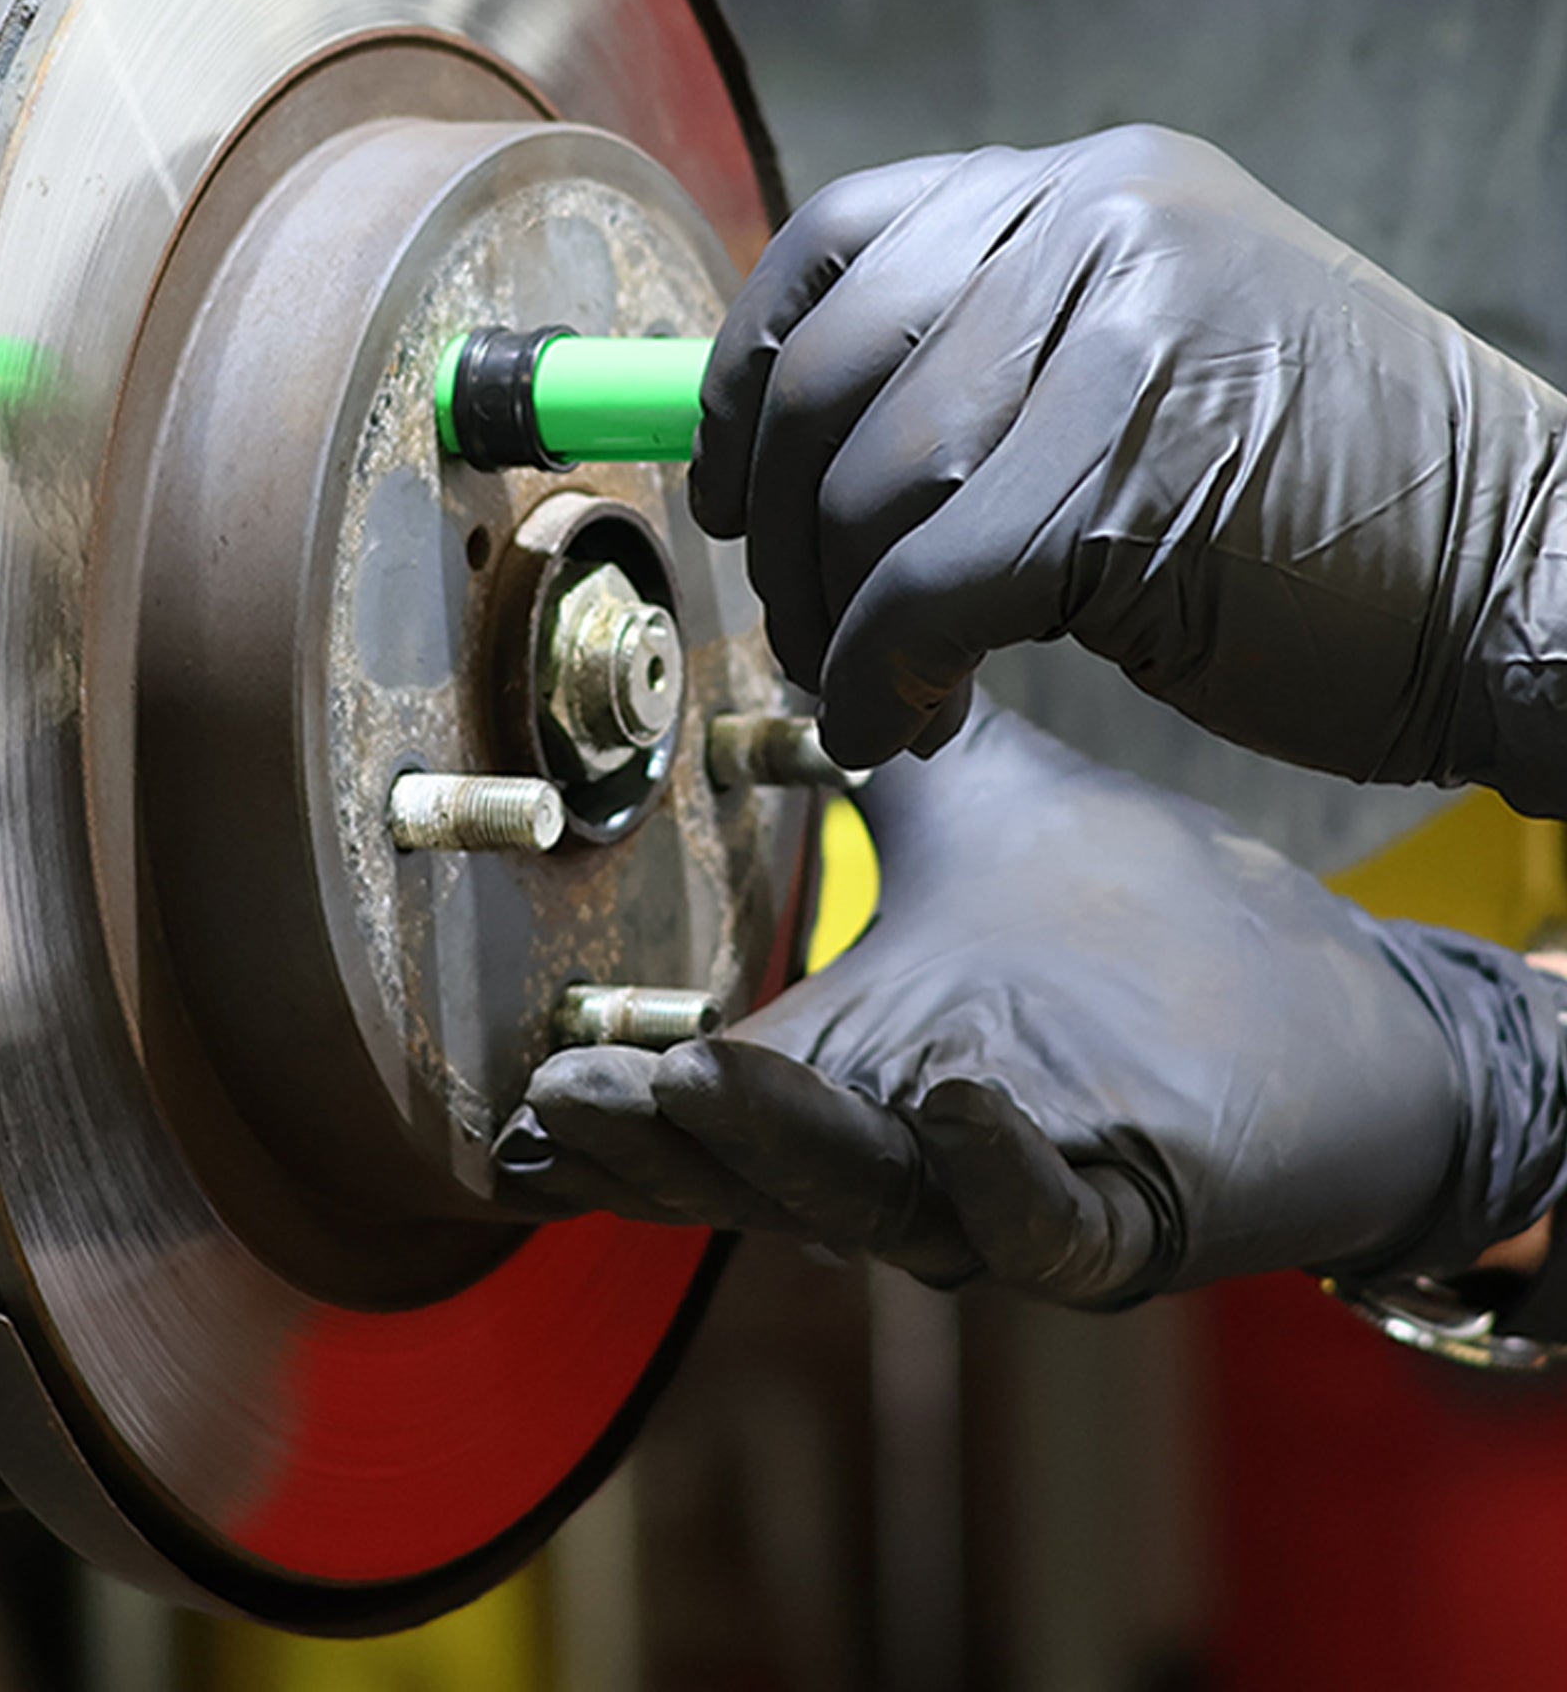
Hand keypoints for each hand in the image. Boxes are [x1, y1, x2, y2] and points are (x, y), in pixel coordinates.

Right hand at [495, 700, 1566, 1304]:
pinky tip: (956, 1094)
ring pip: (876, 1203)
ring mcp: (1016, 1185)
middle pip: (763, 1177)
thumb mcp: (983, 814)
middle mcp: (915, 1145)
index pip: (717, 1111)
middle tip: (571, 1099)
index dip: (620, 1123)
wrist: (1342, 1013)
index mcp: (865, 1062)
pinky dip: (996, 1174)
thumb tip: (806, 647)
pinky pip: (1047, 1220)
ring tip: (706, 1079)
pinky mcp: (1132, 1212)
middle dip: (663, 1148)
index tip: (525, 1099)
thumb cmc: (1150, 925)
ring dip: (788, 1150)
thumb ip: (883, 751)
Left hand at [694, 125, 1566, 814]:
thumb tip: (787, 449)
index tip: (722, 478)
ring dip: (837, 622)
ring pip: (867, 492)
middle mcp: (1103, 225)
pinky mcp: (1135, 481)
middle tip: (802, 621)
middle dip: (774, 529)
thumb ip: (991, 366)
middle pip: (825, 375)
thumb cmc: (1327, 507)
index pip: (840, 239)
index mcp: (1095, 188)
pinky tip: (907, 726)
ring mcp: (1125, 342)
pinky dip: (884, 680)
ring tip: (881, 687)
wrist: (1535, 579)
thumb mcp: (1152, 370)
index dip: (744, 369)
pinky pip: (924, 591)